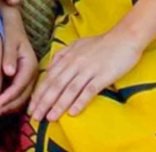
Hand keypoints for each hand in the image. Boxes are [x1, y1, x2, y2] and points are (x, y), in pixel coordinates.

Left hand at [0, 9, 37, 116]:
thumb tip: (9, 73)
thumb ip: (8, 55)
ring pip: (22, 98)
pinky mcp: (22, 78)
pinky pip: (18, 94)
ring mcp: (28, 77)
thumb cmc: (8, 29)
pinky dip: (10, 101)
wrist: (9, 22)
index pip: (20, 85)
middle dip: (9, 105)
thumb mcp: (8, 39)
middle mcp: (32, 72)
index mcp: (30, 63)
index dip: (9, 97)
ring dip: (9, 106)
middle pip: (23, 95)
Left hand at [28, 31, 143, 122]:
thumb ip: (62, 55)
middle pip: (56, 85)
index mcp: (68, 57)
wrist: (124, 37)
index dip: (39, 92)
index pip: (49, 77)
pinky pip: (89, 91)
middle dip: (43, 102)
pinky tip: (72, 113)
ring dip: (58, 105)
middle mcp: (75, 63)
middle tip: (35, 116)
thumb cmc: (101, 43)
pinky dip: (79, 102)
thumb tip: (49, 68)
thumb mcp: (77, 45)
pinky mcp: (102, 76)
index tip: (31, 106)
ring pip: (69, 89)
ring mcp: (88, 70)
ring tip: (49, 118)